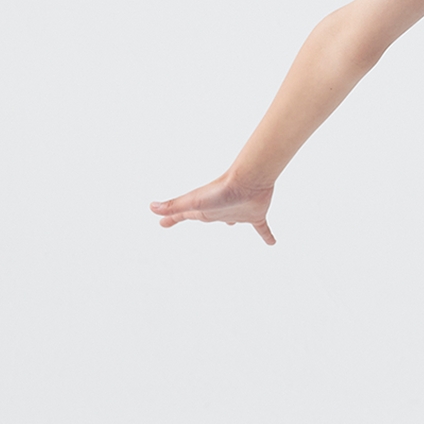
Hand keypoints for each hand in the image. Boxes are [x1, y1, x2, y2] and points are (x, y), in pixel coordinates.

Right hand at [149, 173, 276, 243]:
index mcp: (203, 210)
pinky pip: (261, 228)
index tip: (162, 223)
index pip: (182, 215)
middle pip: (205, 216)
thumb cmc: (221, 190)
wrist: (248, 181)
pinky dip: (266, 235)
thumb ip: (174, 206)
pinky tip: (272, 243)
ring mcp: (237, 213)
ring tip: (229, 225)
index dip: (171, 219)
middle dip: (197, 218)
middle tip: (194, 221)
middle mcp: (219, 211)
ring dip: (230, 221)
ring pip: (231, 219)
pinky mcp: (255, 215)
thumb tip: (151, 207)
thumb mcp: (194, 202)